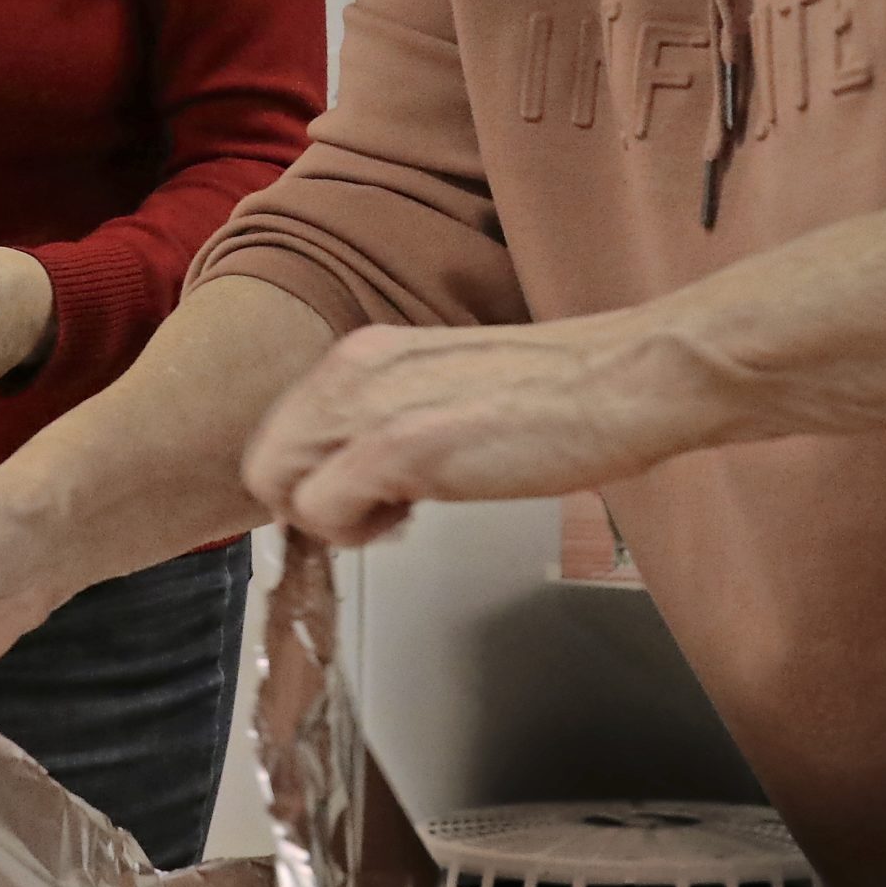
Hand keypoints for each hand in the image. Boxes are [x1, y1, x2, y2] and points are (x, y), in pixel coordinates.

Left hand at [242, 312, 719, 548]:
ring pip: (278, 488)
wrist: (621, 381)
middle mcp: (349, 371)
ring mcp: (367, 407)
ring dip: (331, 520)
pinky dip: (356, 532)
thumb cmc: (555, 395)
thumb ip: (389, 415)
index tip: (366, 494)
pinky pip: (320, 509)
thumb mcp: (442, 390)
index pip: (281, 431)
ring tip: (400, 515)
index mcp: (361, 355)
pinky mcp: (397, 447)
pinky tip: (414, 518)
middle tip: (378, 514)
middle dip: (309, 503)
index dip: (313, 476)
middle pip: (264, 462)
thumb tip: (358, 468)